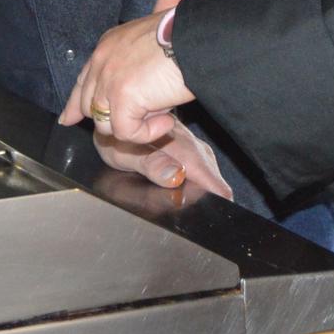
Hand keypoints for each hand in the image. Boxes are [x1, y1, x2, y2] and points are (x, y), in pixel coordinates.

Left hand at [57, 11, 193, 144]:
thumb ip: (133, 66)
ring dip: (136, 126)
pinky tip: (167, 121)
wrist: (199, 39)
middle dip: (108, 121)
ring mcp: (109, 79)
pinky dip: (149, 133)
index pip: (83, 81)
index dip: (75, 103)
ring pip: (106, 124)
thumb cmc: (187, 40)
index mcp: (109, 45)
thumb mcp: (150, 48)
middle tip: (141, 123)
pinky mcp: (121, 98)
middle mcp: (103, 60)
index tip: (69, 119)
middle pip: (89, 106)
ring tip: (162, 114)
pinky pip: (127, 132)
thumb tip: (135, 92)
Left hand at [93, 122, 233, 198]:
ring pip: (209, 180)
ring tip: (175, 197)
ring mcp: (196, 149)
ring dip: (197, 193)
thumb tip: (176, 176)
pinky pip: (201, 172)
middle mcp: (197, 149)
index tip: (197, 216)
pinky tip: (175, 187)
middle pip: (216, 187)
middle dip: (202, 202)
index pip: (218, 188)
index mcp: (187, 152)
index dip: (212, 206)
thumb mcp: (128, 154)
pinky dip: (193, 184)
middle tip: (176, 207)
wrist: (116, 117)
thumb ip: (152, 165)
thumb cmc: (118, 139)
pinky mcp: (192, 151)